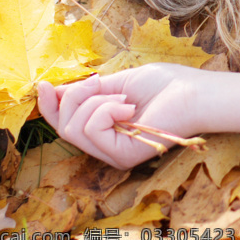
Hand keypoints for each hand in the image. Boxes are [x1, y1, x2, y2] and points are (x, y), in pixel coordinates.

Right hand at [36, 65, 239, 168]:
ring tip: (124, 97)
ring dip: (94, 101)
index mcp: (106, 129)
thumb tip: (53, 90)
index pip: (65, 124)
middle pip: (64, 127)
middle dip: (75, 96)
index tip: (44, 85)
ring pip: (74, 128)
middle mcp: (107, 146)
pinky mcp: (121, 157)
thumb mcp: (118, 82)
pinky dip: (106, 109)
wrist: (195, 94)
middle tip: (100, 82)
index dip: (50, 106)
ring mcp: (113, 154)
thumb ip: (88, 90)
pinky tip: (129, 106)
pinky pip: (92, 129)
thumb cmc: (166, 85)